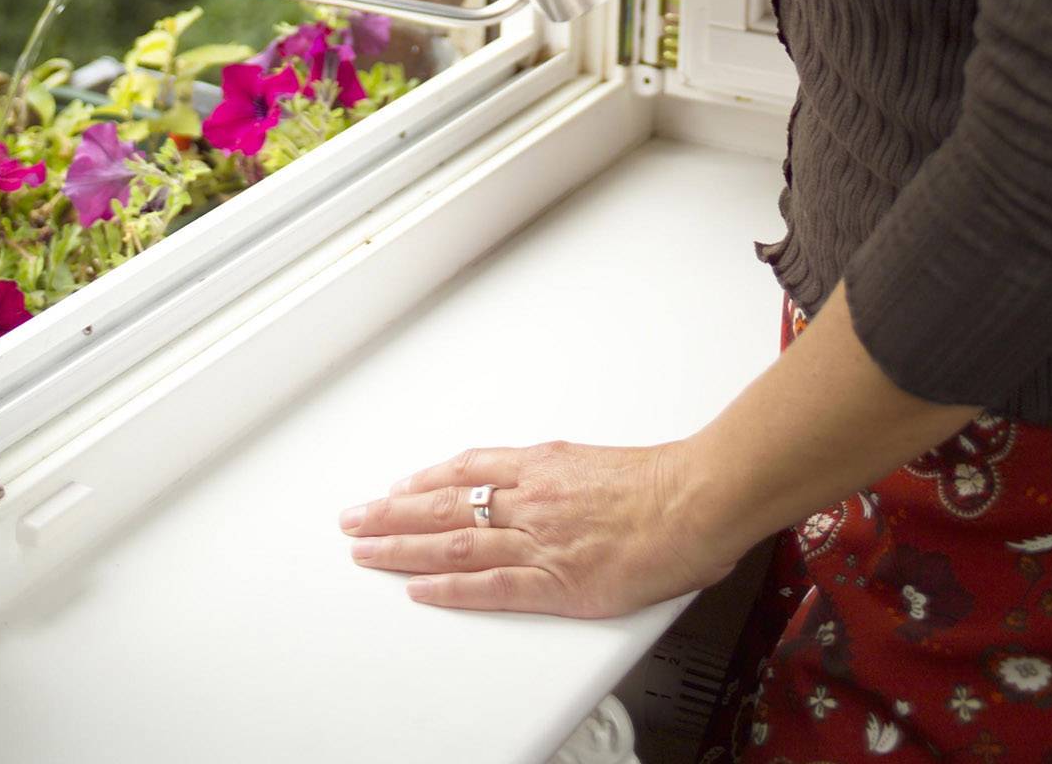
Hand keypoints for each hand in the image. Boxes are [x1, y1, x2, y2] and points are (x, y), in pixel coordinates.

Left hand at [337, 436, 735, 617]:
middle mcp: (530, 497)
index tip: (396, 487)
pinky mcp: (555, 581)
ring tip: (363, 549)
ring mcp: (538, 539)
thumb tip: (558, 485)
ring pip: (452, 541)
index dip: (424, 481)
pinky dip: (447, 587)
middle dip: (392, 512)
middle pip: (444, 503)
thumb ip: (568, 477)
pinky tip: (416, 588)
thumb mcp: (603, 463)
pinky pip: (488, 586)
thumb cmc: (665, 482)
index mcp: (542, 465)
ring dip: (400, 546)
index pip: (466, 470)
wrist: (697, 499)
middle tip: (353, 518)